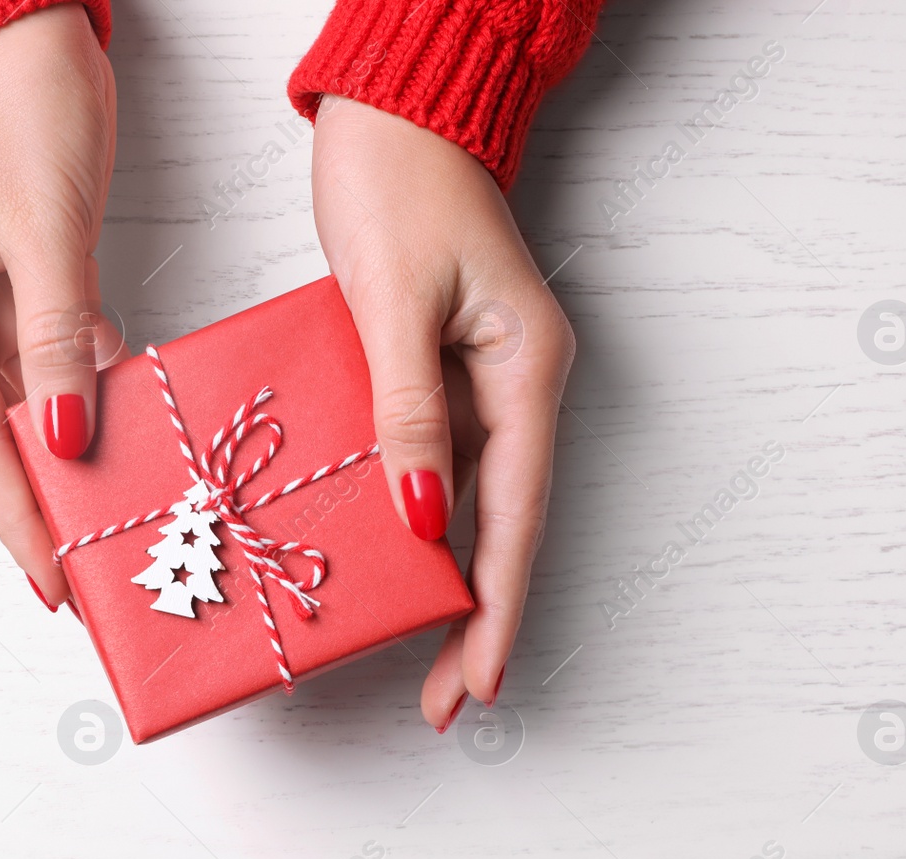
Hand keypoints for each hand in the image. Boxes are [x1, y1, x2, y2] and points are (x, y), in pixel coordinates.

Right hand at [0, 5, 120, 608]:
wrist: (24, 21)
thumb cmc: (16, 100)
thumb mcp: (42, 228)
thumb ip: (54, 341)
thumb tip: (61, 441)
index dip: (14, 512)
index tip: (50, 580)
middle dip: (44, 501)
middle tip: (91, 575)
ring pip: (29, 402)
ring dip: (72, 457)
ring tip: (114, 522)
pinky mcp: (24, 280)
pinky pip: (56, 358)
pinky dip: (91, 395)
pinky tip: (129, 433)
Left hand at [311, 97, 575, 730]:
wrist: (392, 113)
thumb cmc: (399, 184)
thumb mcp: (393, 302)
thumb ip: (408, 413)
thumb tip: (423, 517)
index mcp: (525, 369)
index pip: (515, 514)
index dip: (498, 608)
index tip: (480, 680)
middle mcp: (514, 383)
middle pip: (499, 523)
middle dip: (473, 616)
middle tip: (443, 699)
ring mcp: (478, 379)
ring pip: (464, 499)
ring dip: (438, 574)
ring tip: (409, 650)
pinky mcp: (437, 367)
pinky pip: (426, 457)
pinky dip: (406, 511)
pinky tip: (379, 554)